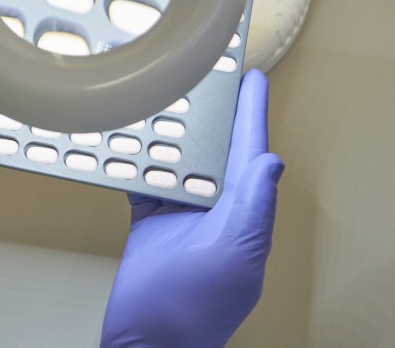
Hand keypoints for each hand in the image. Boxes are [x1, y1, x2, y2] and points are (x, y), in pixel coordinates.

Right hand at [101, 69, 283, 347]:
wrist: (149, 341)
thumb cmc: (193, 311)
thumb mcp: (232, 255)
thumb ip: (253, 208)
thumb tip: (271, 162)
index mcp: (242, 211)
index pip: (251, 150)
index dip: (252, 111)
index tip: (252, 77)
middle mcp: (215, 206)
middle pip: (211, 147)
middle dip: (206, 111)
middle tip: (197, 74)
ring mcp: (181, 212)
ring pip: (174, 157)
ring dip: (165, 131)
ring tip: (157, 98)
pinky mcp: (150, 219)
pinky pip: (141, 178)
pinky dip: (132, 158)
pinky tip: (124, 139)